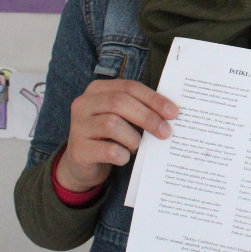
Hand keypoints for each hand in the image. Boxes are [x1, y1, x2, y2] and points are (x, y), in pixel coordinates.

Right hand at [55, 79, 178, 192]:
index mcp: (97, 89)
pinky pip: (109, 150)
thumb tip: (171, 114)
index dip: (153, 98)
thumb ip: (140, 109)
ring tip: (137, 146)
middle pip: (119, 102)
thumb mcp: (121, 117)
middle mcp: (83, 104)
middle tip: (166, 132)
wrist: (82, 164)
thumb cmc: (109, 136)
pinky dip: (123, 155)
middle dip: (148, 117)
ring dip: (133, 138)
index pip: (129, 87)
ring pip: (112, 124)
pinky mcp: (79, 150)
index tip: (173, 112)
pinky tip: (124, 157)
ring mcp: (78, 127)